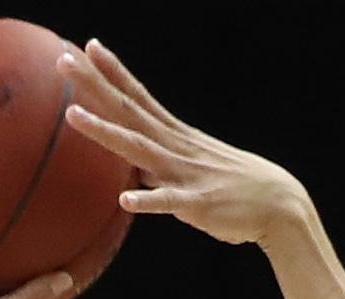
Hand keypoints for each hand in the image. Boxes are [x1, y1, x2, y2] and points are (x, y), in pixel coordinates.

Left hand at [60, 39, 313, 249]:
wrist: (280, 205)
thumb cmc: (229, 187)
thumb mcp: (187, 167)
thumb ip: (156, 164)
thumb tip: (126, 169)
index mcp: (173, 135)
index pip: (137, 97)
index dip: (112, 73)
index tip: (87, 47)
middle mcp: (175, 146)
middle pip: (128, 110)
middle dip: (95, 85)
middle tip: (64, 60)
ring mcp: (185, 172)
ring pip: (139, 149)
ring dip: (105, 132)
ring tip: (72, 115)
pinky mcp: (197, 203)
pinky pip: (169, 202)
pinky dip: (148, 200)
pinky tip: (125, 199)